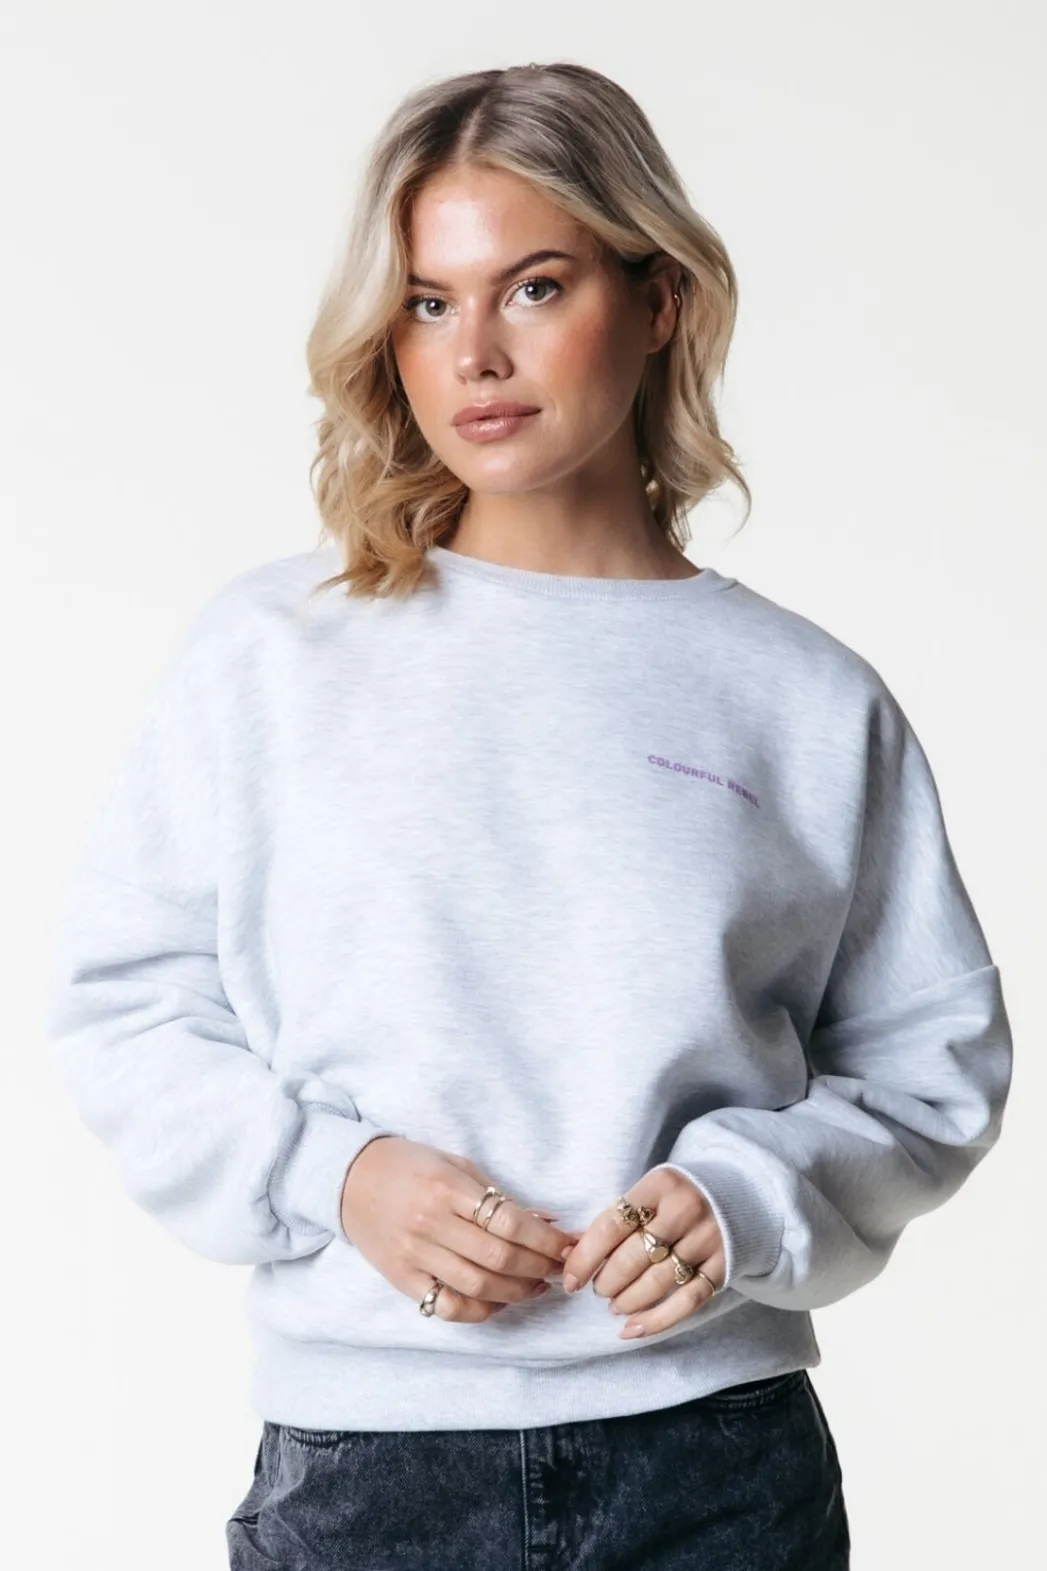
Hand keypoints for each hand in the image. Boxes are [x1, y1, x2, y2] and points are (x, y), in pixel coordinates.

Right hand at [339, 1136, 575, 1322]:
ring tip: (536, 1286)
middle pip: (498, 1258)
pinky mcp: (401, 1279)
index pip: (509, 1222)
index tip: (568, 1246)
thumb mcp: (455, 1166)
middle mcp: (430, 1223)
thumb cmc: (410, 1166)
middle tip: (559, 1270)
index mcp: (447, 1188)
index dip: (546, 1240)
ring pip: (477, 1287)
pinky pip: (446, 1307)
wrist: (348, 1179)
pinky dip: (479, 1312)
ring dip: (516, 1292)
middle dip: (539, 1268)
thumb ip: (497, 1196)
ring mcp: (414, 1255)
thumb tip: (545, 1221)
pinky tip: (498, 1303)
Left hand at [560, 1168, 725, 1340]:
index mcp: (660, 1185)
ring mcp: (707, 1239)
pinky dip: (656, 1320)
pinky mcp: (723, 1266)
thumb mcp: (650, 1192)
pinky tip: (632, 1329)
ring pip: (658, 1282)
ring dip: (628, 1301)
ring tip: (615, 1305)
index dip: (585, 1257)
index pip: (612, 1226)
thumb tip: (570, 1253)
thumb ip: (617, 1219)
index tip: (571, 1280)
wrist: (738, 1195)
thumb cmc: (678, 1197)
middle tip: (598, 1289)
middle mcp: (686, 1210)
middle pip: (634, 1257)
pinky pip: (686, 1302)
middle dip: (607, 1281)